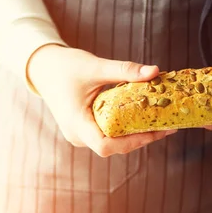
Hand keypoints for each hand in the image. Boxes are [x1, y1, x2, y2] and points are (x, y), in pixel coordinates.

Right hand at [27, 45, 175, 156]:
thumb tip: (156, 71)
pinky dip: (125, 130)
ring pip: (112, 143)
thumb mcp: (95, 66)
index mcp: (76, 123)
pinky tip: (143, 119)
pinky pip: (108, 136)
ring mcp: (80, 136)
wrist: (44, 68)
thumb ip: (124, 70)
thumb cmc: (66, 66)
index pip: (106, 145)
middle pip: (114, 147)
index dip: (133, 141)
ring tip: (161, 124)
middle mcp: (77, 135)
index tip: (155, 130)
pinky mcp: (84, 131)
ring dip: (135, 135)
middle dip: (141, 138)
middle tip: (167, 127)